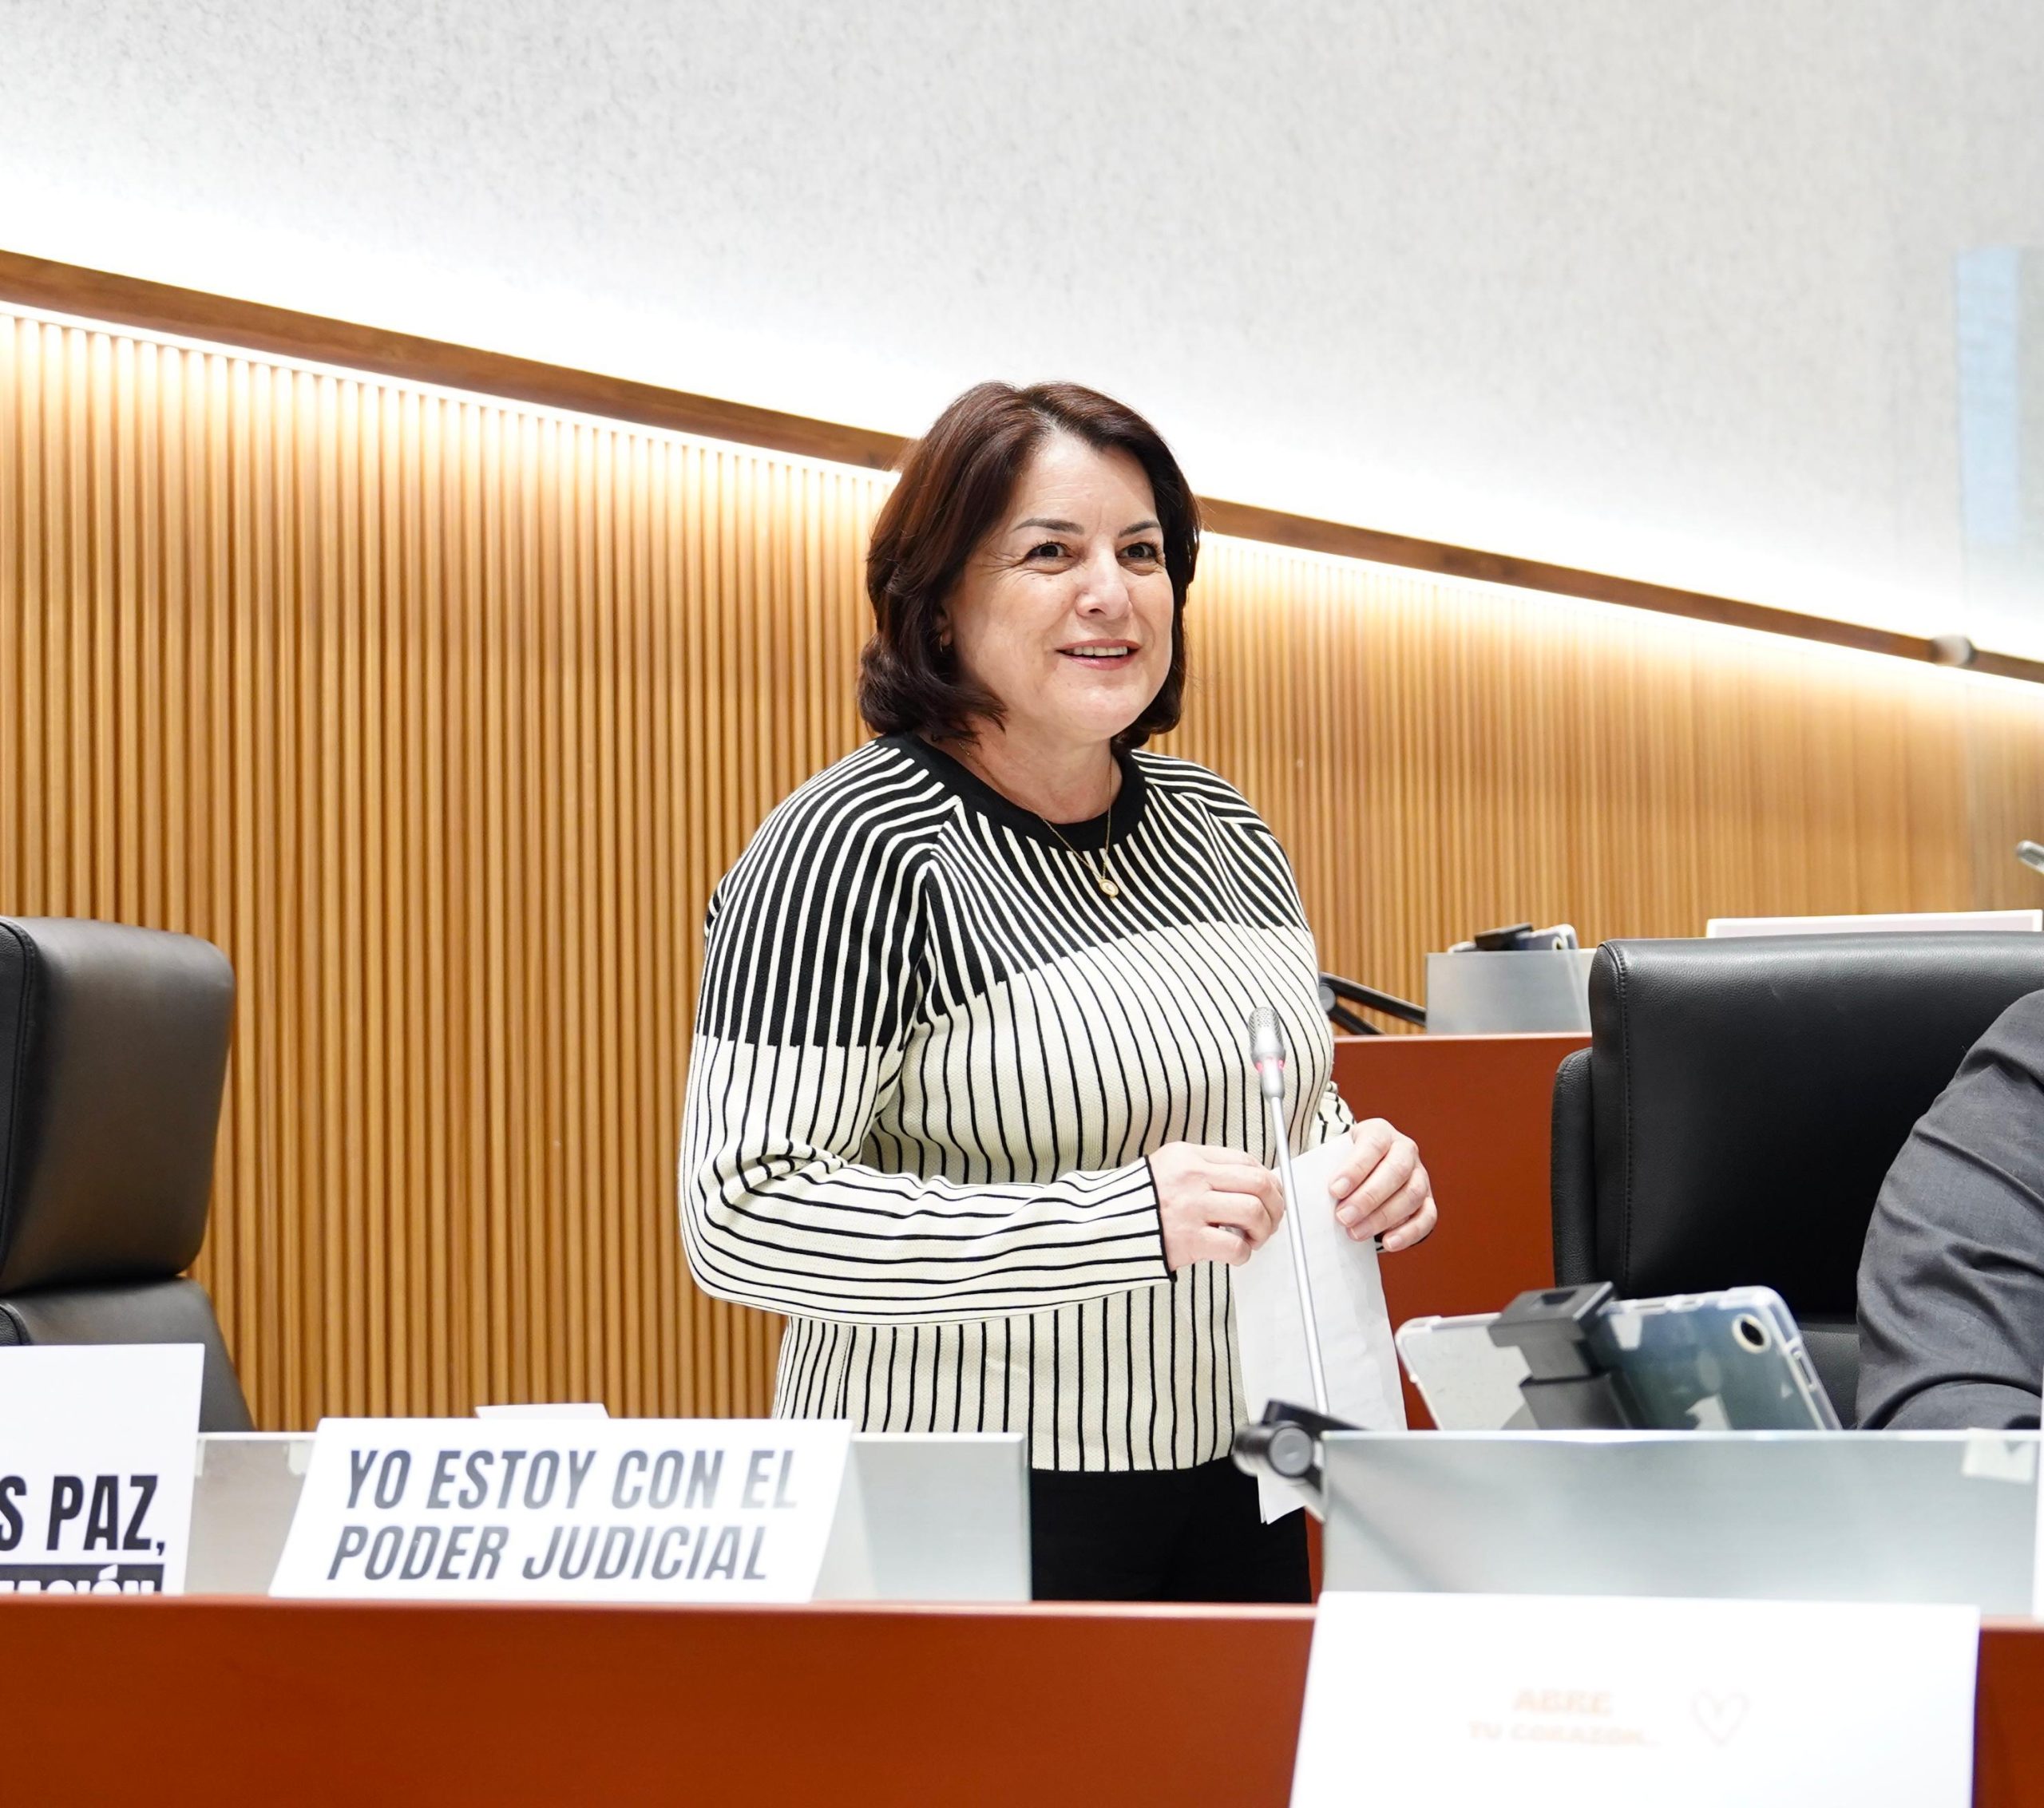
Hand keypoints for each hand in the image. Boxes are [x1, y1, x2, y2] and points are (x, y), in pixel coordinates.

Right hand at [1149, 1142, 1284, 1269]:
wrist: (1102, 1226)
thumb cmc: (1138, 1201)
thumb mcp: (1168, 1168)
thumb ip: (1206, 1171)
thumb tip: (1253, 1185)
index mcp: (1189, 1156)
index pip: (1246, 1161)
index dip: (1268, 1181)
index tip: (1271, 1195)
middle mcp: (1192, 1178)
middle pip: (1257, 1183)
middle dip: (1275, 1204)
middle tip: (1271, 1219)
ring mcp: (1191, 1208)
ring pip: (1252, 1211)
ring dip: (1263, 1229)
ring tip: (1253, 1238)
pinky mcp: (1188, 1240)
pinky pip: (1235, 1246)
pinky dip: (1243, 1254)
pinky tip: (1234, 1254)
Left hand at [1327, 1118, 1435, 1251]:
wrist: (1367, 1164)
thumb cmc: (1346, 1163)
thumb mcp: (1334, 1156)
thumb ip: (1325, 1170)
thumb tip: (1299, 1192)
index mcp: (1379, 1132)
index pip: (1371, 1146)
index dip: (1354, 1169)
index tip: (1334, 1190)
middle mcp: (1405, 1150)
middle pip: (1395, 1172)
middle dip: (1368, 1198)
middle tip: (1343, 1217)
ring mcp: (1420, 1175)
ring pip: (1411, 1195)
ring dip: (1383, 1217)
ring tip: (1356, 1233)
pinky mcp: (1427, 1200)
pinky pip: (1427, 1217)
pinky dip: (1409, 1232)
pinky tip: (1387, 1243)